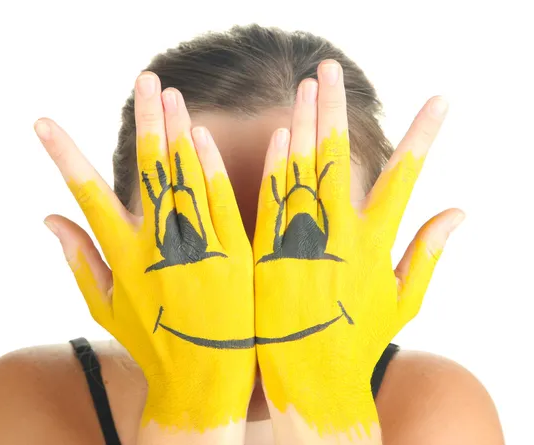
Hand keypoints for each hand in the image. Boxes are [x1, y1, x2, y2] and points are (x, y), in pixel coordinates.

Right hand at [34, 72, 254, 438]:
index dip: (63, 155)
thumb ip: (76, 258)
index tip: (42, 123)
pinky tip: (204, 135)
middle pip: (149, 168)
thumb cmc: (151, 343)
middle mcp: (157, 244)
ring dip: (179, 130)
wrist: (203, 380)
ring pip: (186, 175)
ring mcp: (197, 246)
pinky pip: (222, 201)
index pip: (86, 193)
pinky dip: (212, 166)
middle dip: (146, 120)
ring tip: (171, 94)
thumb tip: (47, 218)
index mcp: (122, 254)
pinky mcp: (234, 254)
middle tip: (146, 80)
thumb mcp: (104, 305)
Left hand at [253, 60, 462, 441]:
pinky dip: (271, 167)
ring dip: (303, 123)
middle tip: (330, 69)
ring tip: (306, 85)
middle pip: (338, 158)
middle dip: (336, 108)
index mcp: (375, 243)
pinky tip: (277, 133)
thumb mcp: (404, 302)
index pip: (406, 176)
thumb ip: (428, 253)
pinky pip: (267, 203)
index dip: (424, 135)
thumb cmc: (359, 342)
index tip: (441, 100)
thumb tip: (460, 210)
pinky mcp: (267, 255)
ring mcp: (299, 243)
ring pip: (300, 171)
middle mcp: (338, 236)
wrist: (311, 384)